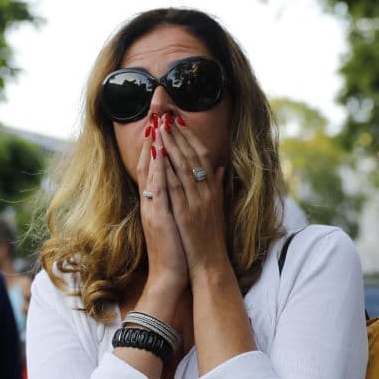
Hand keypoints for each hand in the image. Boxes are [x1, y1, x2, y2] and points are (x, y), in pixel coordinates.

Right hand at [138, 117, 189, 296]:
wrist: (169, 275)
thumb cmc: (176, 247)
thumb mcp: (177, 218)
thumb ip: (179, 198)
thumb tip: (189, 181)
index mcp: (155, 200)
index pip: (152, 165)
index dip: (155, 141)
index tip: (159, 118)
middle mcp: (150, 201)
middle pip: (146, 162)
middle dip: (151, 137)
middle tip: (154, 111)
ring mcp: (152, 208)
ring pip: (150, 173)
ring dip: (152, 147)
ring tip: (155, 123)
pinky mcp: (158, 218)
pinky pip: (156, 190)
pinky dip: (157, 171)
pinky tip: (159, 155)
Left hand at [155, 113, 230, 278]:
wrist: (210, 265)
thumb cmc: (211, 239)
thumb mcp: (217, 209)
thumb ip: (218, 187)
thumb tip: (220, 170)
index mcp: (213, 190)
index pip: (203, 156)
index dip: (191, 136)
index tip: (180, 119)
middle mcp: (207, 192)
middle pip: (193, 155)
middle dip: (179, 133)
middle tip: (167, 113)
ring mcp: (197, 202)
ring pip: (184, 167)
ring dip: (171, 144)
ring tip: (160, 126)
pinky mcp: (186, 214)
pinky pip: (175, 186)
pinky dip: (167, 169)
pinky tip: (159, 155)